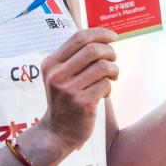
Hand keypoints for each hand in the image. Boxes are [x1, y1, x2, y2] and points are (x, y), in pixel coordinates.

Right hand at [39, 28, 118, 151]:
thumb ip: (75, 57)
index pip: (78, 38)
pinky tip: (103, 93)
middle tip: (113, 60)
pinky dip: (109, 87)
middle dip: (110, 52)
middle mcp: (57, 75)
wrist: (57, 133)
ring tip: (111, 77)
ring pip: (103, 67)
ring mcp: (69, 90)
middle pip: (93, 50)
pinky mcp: (82, 103)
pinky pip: (106, 85)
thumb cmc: (65, 100)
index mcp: (51, 63)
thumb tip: (103, 37)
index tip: (113, 36)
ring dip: (113, 70)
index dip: (100, 33)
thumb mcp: (61, 76)